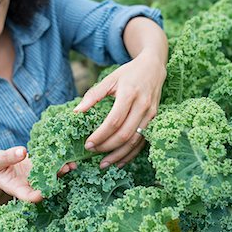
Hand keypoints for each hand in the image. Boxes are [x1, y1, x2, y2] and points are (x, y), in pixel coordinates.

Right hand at [0, 146, 75, 202]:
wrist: (2, 165)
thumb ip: (7, 157)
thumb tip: (22, 151)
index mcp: (16, 188)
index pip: (27, 195)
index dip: (36, 195)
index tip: (43, 193)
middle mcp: (30, 184)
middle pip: (45, 186)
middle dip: (56, 179)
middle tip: (65, 169)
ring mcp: (38, 177)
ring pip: (52, 176)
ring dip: (62, 171)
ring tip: (71, 164)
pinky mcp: (42, 167)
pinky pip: (53, 166)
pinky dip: (61, 162)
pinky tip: (69, 158)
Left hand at [74, 50, 166, 168]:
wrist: (154, 68)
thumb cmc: (129, 73)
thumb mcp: (110, 78)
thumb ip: (94, 95)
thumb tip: (77, 111)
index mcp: (129, 94)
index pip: (114, 121)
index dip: (100, 135)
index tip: (87, 143)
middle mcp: (142, 106)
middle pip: (125, 134)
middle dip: (107, 147)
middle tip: (92, 152)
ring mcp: (151, 114)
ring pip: (135, 141)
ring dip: (119, 155)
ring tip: (104, 164)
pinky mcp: (154, 120)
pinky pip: (143, 141)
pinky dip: (131, 154)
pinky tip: (119, 161)